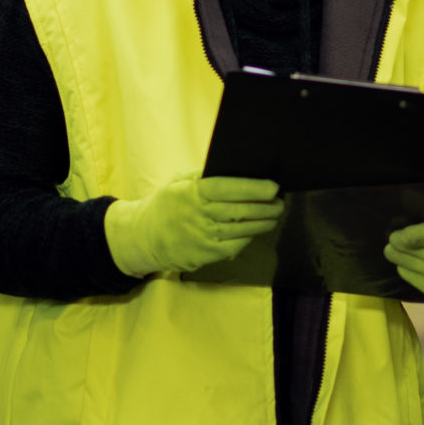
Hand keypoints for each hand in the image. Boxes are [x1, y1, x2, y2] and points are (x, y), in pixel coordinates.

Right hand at [103, 174, 282, 276]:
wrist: (144, 236)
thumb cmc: (167, 203)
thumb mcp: (179, 181)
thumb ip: (205, 176)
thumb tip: (238, 169)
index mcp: (191, 193)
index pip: (227, 188)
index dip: (252, 188)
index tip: (273, 186)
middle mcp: (197, 216)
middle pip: (239, 210)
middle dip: (265, 206)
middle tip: (280, 201)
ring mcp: (202, 237)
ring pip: (241, 230)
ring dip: (262, 223)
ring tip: (274, 214)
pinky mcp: (205, 255)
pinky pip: (234, 246)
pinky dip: (249, 237)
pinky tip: (257, 229)